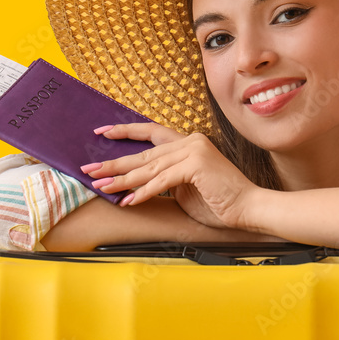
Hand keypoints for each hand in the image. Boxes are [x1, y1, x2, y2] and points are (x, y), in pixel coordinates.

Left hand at [81, 123, 258, 230]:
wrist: (248, 208)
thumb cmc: (219, 202)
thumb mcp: (184, 189)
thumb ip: (164, 180)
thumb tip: (134, 185)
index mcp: (187, 142)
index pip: (151, 131)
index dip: (125, 131)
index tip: (101, 133)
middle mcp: (189, 141)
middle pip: (144, 153)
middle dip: (114, 163)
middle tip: (90, 170)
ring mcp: (194, 150)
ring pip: (149, 167)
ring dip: (123, 180)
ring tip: (102, 187)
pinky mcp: (196, 164)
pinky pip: (162, 180)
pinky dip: (144, 192)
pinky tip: (129, 201)